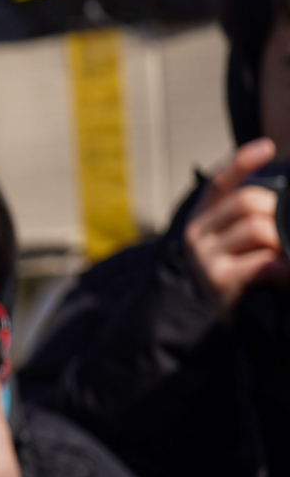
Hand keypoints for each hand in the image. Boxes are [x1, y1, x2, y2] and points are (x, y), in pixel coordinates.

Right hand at [185, 138, 289, 318]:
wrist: (236, 329)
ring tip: (284, 261)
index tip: (268, 147)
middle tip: (283, 239)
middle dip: (279, 214)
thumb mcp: (238, 248)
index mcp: (202, 220)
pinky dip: (284, 269)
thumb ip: (250, 222)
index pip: (221, 182)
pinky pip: (265, 261)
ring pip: (260, 228)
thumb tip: (279, 201)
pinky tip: (285, 278)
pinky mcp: (220, 279)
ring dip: (283, 244)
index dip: (242, 162)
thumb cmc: (244, 282)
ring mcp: (205, 256)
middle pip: (250, 201)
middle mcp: (197, 233)